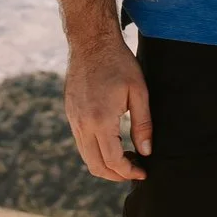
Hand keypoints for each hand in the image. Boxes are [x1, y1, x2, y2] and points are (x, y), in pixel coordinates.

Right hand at [64, 34, 150, 181]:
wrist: (90, 41)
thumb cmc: (119, 63)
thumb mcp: (139, 92)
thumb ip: (143, 125)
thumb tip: (146, 152)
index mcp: (100, 120)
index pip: (113, 161)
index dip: (129, 172)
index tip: (143, 172)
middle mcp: (82, 124)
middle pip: (96, 165)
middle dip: (116, 175)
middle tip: (135, 170)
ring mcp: (73, 119)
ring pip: (86, 156)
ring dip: (105, 164)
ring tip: (126, 157)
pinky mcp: (70, 113)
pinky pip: (81, 142)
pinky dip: (95, 151)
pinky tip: (112, 142)